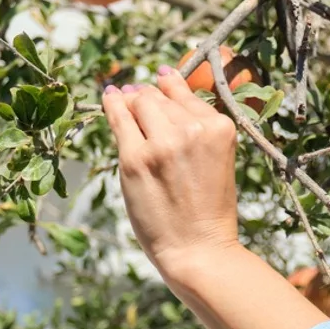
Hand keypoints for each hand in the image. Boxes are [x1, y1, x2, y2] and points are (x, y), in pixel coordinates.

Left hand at [102, 66, 242, 274]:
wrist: (199, 248)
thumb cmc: (207, 210)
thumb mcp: (217, 159)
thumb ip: (197, 127)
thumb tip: (164, 82)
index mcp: (220, 129)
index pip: (185, 94)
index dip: (169, 86)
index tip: (160, 79)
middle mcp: (193, 130)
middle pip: (158, 97)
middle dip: (147, 98)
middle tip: (139, 101)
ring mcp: (162, 143)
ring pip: (139, 102)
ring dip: (131, 101)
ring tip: (124, 99)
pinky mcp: (135, 158)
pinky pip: (118, 118)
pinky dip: (111, 104)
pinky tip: (109, 97)